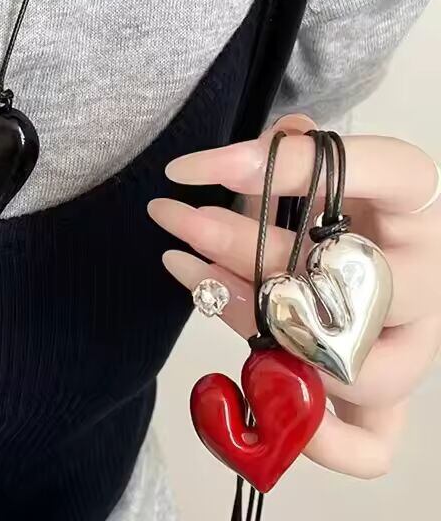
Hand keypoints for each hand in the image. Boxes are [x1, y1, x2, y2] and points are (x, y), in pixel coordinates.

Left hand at [147, 114, 440, 478]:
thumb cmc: (341, 205)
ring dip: (252, 321)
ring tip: (189, 274)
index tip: (192, 166)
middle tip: (179, 219)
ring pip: (347, 362)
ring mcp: (409, 346)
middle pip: (345, 277)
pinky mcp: (389, 399)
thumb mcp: (316, 167)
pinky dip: (314, 437)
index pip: (384, 171)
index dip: (285, 163)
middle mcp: (424, 278)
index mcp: (418, 204)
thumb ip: (287, 156)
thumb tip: (246, 150)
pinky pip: (370, 445)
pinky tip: (248, 387)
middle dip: (243, 246)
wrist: (373, 250)